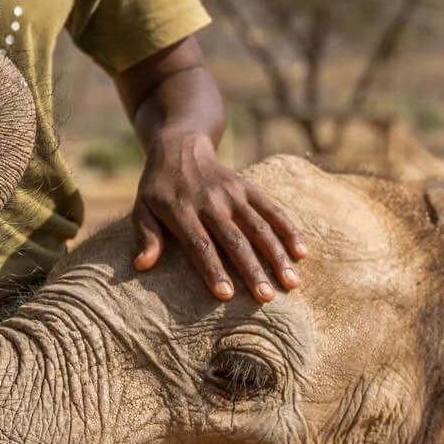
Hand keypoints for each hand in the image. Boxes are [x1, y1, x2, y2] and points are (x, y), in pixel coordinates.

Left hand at [131, 132, 306, 301]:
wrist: (180, 146)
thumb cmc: (158, 187)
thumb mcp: (142, 207)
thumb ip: (147, 236)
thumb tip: (141, 266)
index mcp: (182, 210)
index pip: (200, 244)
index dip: (213, 269)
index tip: (226, 295)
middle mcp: (211, 201)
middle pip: (235, 240)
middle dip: (252, 270)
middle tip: (266, 298)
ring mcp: (232, 193)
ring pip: (259, 227)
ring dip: (276, 255)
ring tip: (291, 283)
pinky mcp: (247, 187)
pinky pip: (271, 209)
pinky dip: (288, 229)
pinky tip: (301, 251)